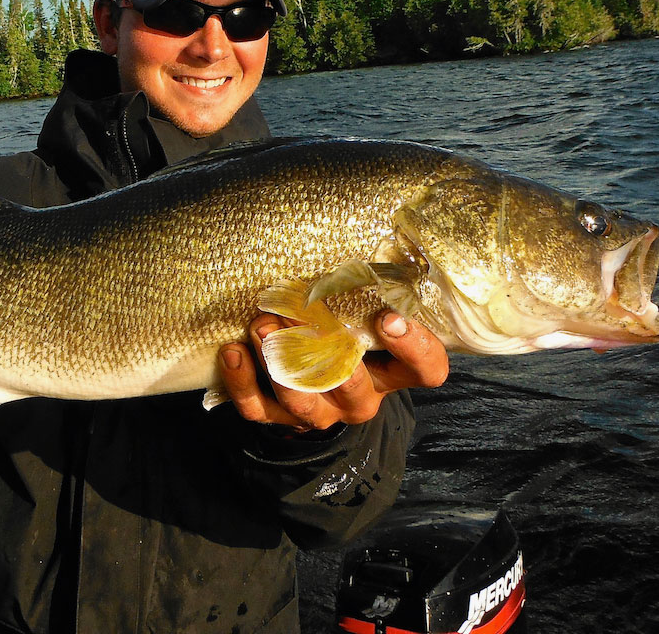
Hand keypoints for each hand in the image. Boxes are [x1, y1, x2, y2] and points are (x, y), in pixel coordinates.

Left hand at [218, 311, 448, 431]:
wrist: (305, 384)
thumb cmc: (339, 329)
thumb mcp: (359, 313)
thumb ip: (363, 291)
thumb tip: (349, 238)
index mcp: (391, 372)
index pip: (425, 369)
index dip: (413, 347)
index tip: (388, 316)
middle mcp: (360, 397)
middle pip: (353, 387)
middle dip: (324, 349)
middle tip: (297, 312)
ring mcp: (321, 413)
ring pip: (303, 402)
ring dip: (280, 364)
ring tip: (261, 326)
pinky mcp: (280, 420)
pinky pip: (260, 410)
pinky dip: (242, 382)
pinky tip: (233, 352)